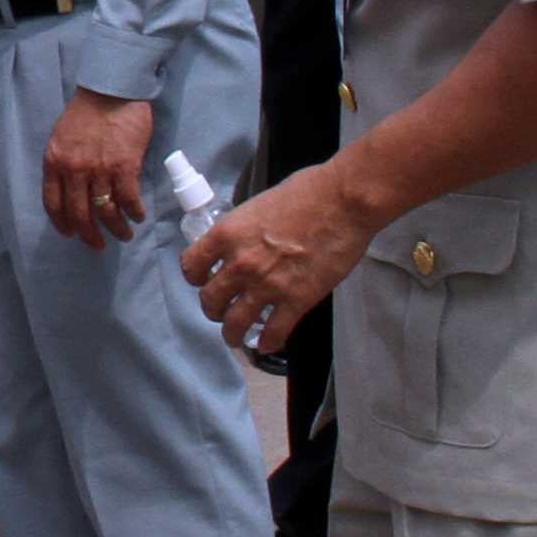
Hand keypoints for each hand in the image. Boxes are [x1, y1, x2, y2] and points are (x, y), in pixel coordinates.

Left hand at [42, 87, 153, 249]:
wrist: (111, 89)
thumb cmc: (86, 110)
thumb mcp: (62, 136)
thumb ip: (64, 162)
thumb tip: (73, 187)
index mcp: (54, 162)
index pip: (53, 203)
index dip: (62, 223)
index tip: (70, 234)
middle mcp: (74, 170)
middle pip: (79, 214)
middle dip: (89, 236)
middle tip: (98, 245)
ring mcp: (99, 170)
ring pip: (106, 212)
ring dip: (116, 229)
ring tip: (123, 235)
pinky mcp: (124, 167)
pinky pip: (128, 200)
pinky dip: (133, 213)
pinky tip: (138, 217)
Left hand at [184, 161, 371, 355]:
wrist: (344, 202)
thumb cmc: (308, 191)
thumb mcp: (259, 204)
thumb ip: (245, 228)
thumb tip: (245, 240)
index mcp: (228, 234)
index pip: (192, 265)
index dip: (195, 276)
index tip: (202, 280)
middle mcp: (240, 264)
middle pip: (210, 299)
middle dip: (213, 309)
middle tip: (220, 311)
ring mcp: (267, 285)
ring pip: (236, 323)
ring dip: (232, 334)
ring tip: (236, 337)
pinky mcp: (296, 300)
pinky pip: (274, 332)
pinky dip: (268, 343)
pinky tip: (268, 345)